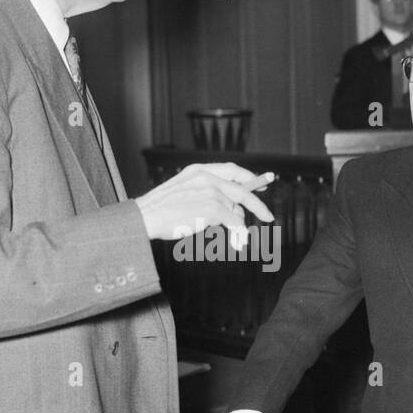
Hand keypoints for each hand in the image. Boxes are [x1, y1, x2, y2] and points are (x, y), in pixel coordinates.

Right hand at [135, 164, 274, 241]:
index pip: (231, 169)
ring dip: (238, 227)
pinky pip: (235, 222)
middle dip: (257, 205)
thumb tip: (232, 208)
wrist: (144, 218)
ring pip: (236, 210)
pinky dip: (239, 234)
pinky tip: (238, 242)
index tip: (262, 184)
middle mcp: (207, 177)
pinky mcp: (213, 208)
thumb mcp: (183, 191)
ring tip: (235, 240)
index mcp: (198, 169)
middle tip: (268, 216)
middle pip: (241, 190)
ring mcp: (210, 191)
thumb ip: (205, 192)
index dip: (249, 177)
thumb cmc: (160, 210)